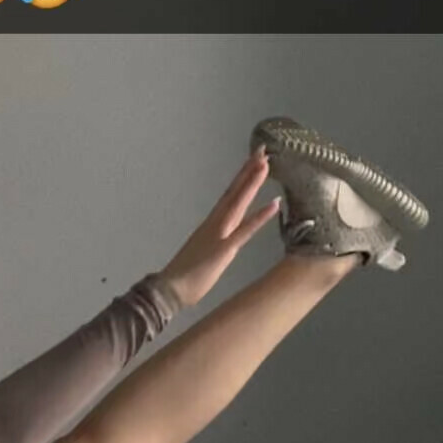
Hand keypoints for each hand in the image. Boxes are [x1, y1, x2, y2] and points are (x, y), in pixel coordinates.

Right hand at [159, 147, 280, 308]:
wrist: (167, 291)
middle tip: (262, 150)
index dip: (242, 179)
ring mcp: (218, 235)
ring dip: (252, 183)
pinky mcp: (223, 250)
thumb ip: (212, 246)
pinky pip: (244, 231)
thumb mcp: (202, 257)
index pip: (229, 197)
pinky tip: (274, 204)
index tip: (254, 162)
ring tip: (265, 164)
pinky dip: (260, 217)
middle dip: (248, 171)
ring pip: (238, 204)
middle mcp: (214, 225)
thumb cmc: (182, 280)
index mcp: (210, 227)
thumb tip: (219, 245)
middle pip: (234, 193)